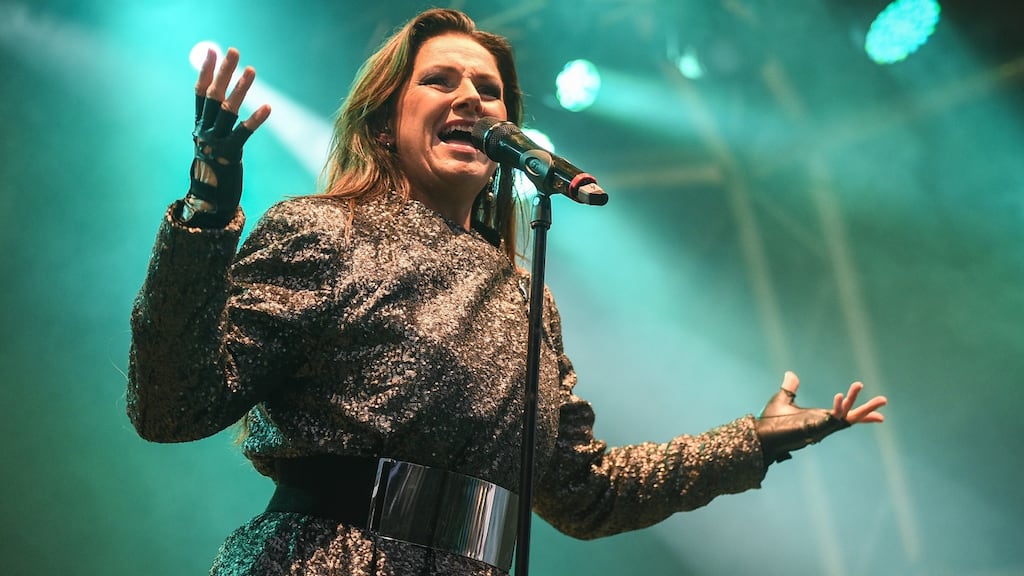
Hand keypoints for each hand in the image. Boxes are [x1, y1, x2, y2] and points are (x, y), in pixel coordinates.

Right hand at [183, 47, 270, 226]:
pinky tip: (268, 107)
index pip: (201, 94)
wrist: (211, 201)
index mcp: (199, 127)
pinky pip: (244, 133)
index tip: (212, 52)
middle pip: (214, 95)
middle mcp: (204, 132)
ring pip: (228, 109)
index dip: (206, 72)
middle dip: (225, 72)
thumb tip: (223, 100)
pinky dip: (256, 119)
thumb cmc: (216, 170)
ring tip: (252, 70)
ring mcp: (216, 143)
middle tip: (234, 51)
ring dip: (241, 88)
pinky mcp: (231, 155)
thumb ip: (215, 123)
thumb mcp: (212, 144)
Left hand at [755, 371, 886, 466]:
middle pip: (852, 417)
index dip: (859, 411)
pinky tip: (840, 396)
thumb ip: (790, 388)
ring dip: (857, 405)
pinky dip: (838, 408)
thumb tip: (791, 374)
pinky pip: (832, 419)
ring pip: (846, 417)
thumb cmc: (770, 422)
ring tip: (862, 387)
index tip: (879, 413)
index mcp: (819, 418)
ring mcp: (821, 428)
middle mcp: (824, 424)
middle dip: (867, 410)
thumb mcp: (783, 399)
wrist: (760, 436)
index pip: (845, 415)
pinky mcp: (815, 429)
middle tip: (884, 400)